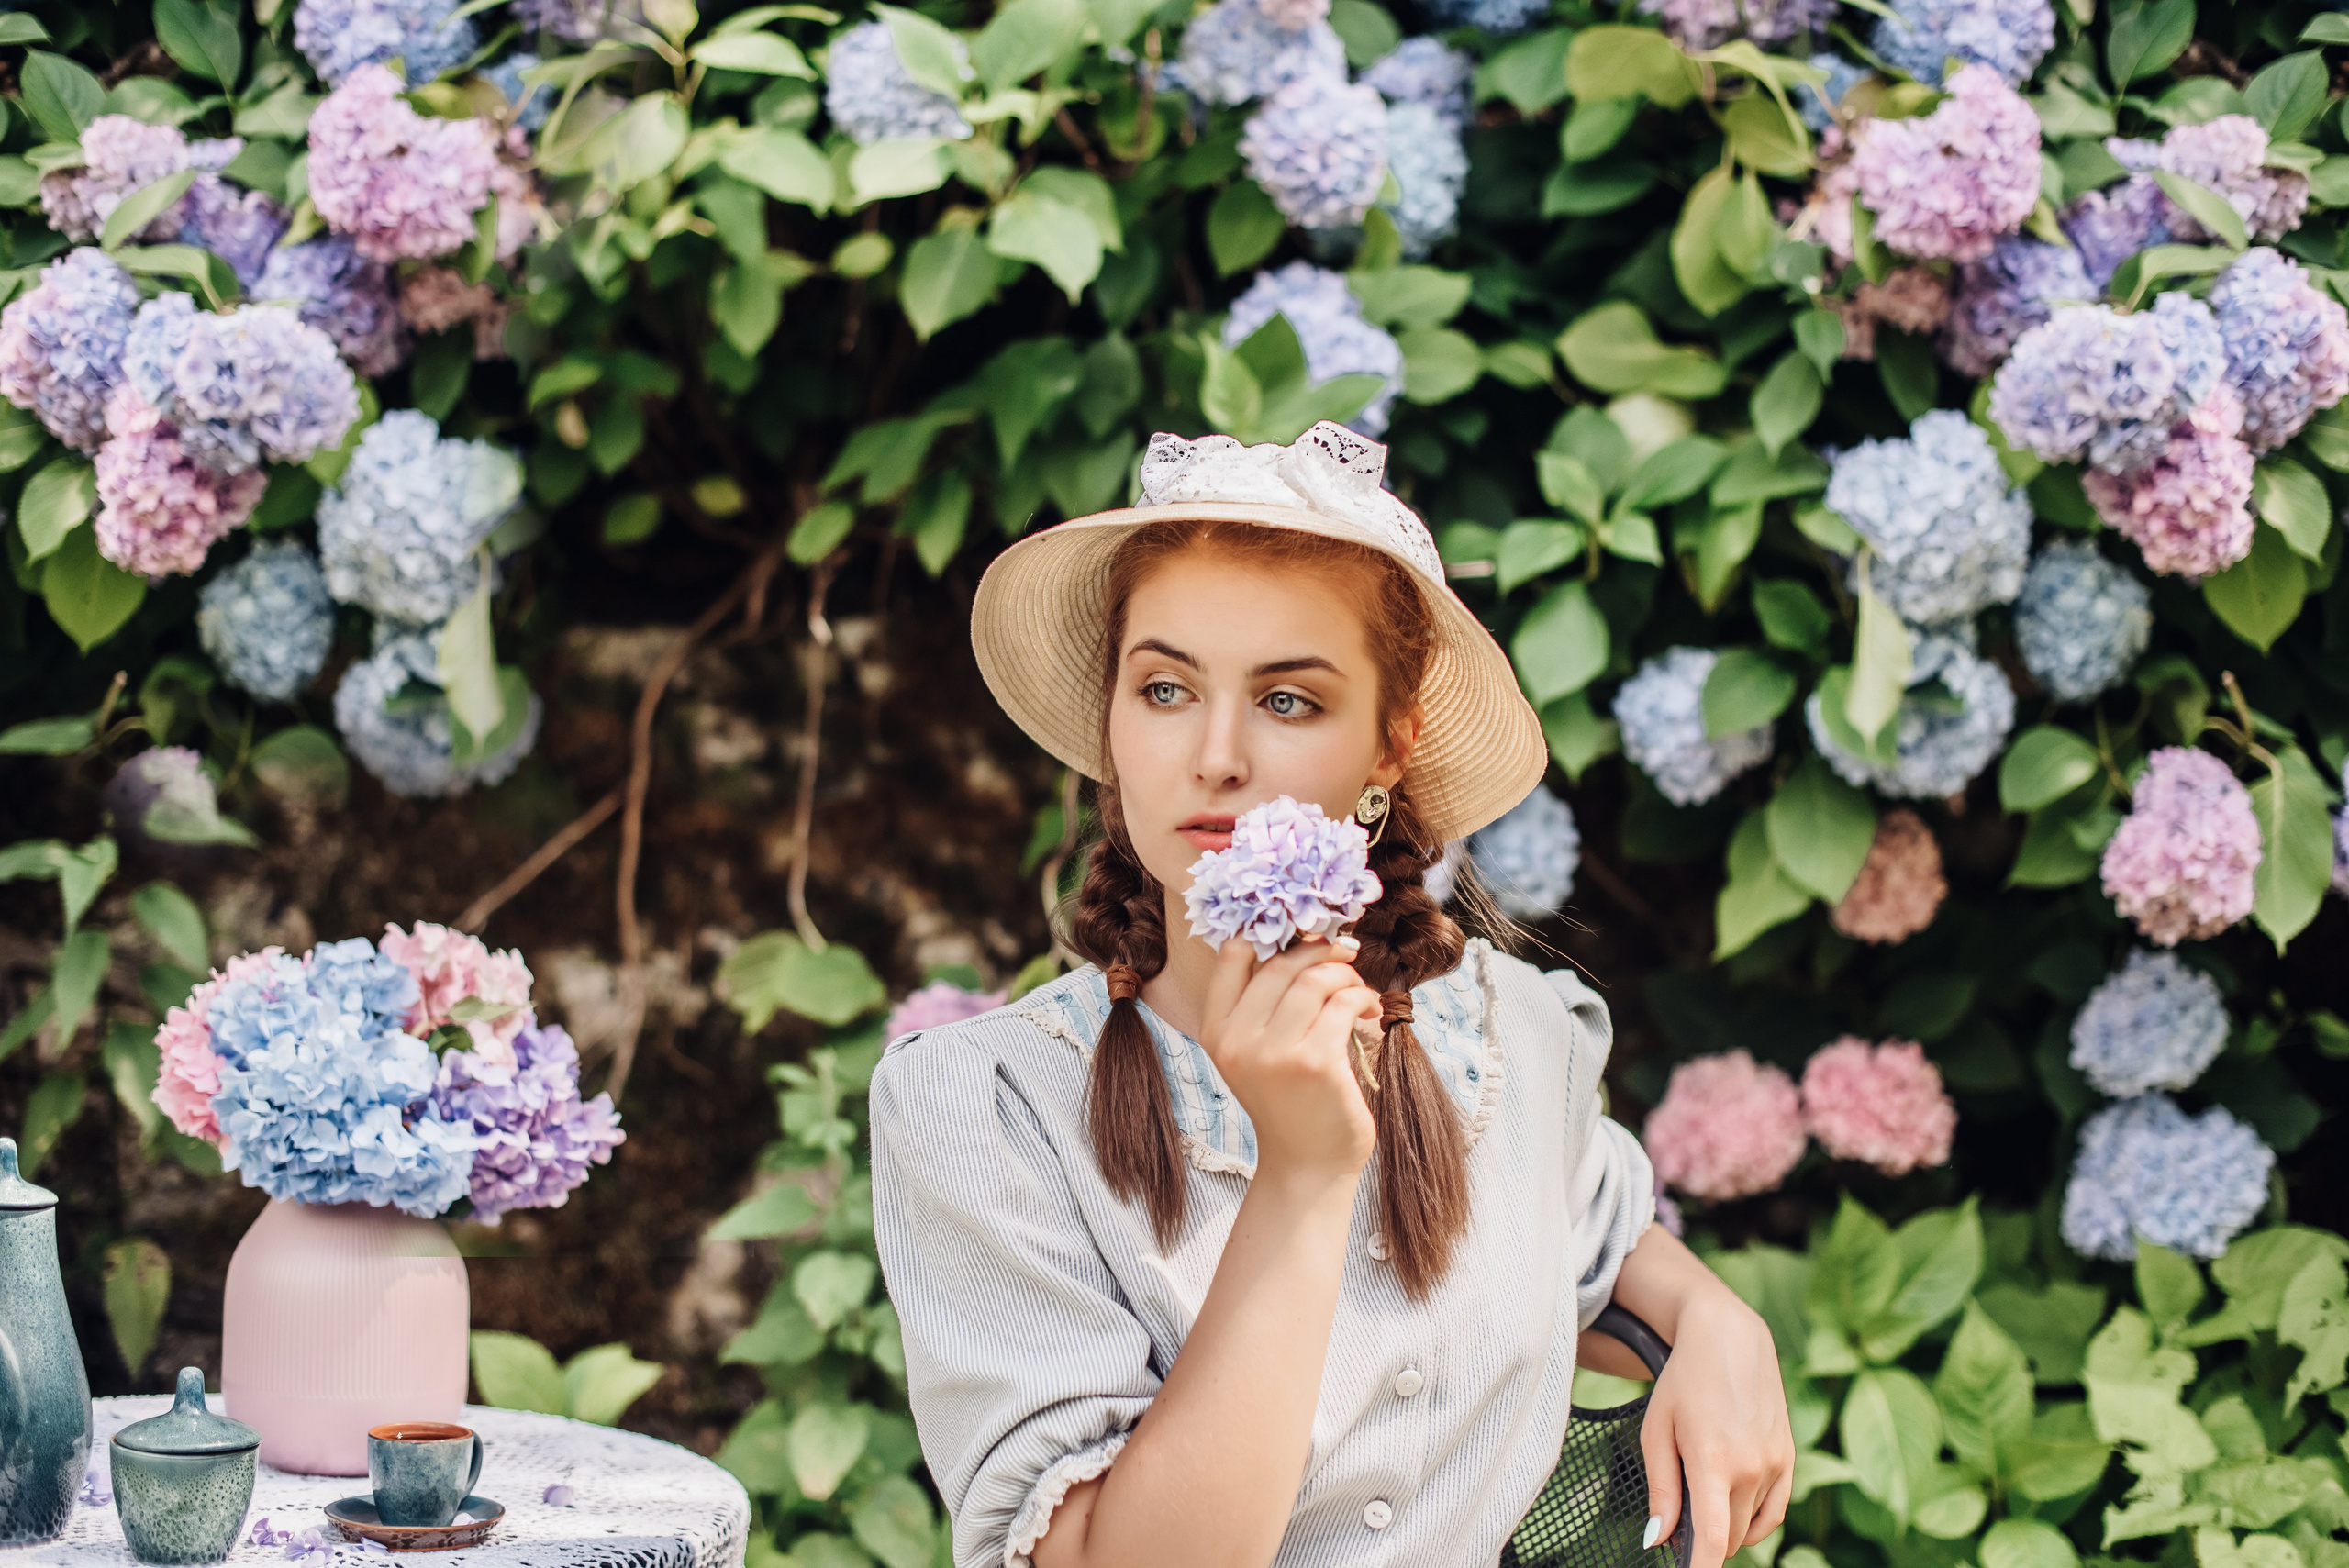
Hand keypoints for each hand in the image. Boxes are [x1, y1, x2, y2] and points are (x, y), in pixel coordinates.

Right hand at [1197, 935, 1380, 1186]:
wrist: (1307, 1165)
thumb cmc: (1289, 1102)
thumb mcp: (1256, 1053)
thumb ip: (1263, 1005)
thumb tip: (1306, 939)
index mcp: (1216, 1031)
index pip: (1232, 954)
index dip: (1271, 934)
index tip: (1304, 936)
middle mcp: (1238, 1040)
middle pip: (1282, 962)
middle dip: (1321, 950)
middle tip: (1346, 954)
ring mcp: (1275, 1052)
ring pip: (1316, 979)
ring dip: (1346, 976)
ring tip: (1359, 991)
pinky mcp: (1316, 1063)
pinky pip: (1343, 1005)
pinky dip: (1362, 999)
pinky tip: (1369, 1012)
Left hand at [1638, 1289, 1793, 1567]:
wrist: (1729, 1339)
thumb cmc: (1682, 1382)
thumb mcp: (1657, 1431)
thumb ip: (1661, 1490)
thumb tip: (1660, 1540)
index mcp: (1713, 1461)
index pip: (1712, 1541)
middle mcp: (1752, 1467)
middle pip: (1728, 1538)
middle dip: (1702, 1540)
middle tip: (1678, 1518)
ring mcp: (1775, 1464)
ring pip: (1748, 1527)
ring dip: (1725, 1527)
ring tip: (1702, 1494)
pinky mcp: (1789, 1458)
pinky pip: (1773, 1513)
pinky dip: (1753, 1524)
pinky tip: (1732, 1512)